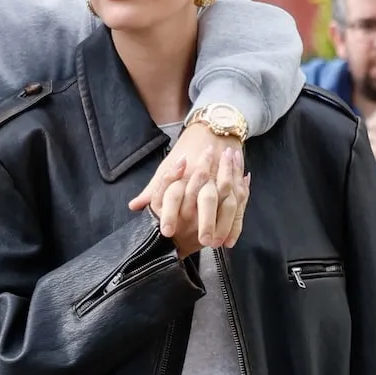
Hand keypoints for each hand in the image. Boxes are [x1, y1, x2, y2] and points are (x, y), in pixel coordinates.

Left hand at [129, 125, 249, 247]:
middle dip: (205, 222)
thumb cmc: (186, 152)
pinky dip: (237, 225)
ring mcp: (223, 180)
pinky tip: (230, 241)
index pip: (175, 193)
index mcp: (185, 174)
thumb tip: (134, 206)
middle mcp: (206, 177)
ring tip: (217, 244)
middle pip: (207, 199)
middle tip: (201, 241)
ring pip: (228, 203)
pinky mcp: (236, 185)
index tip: (167, 232)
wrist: (213, 130)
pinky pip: (240, 206)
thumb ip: (153, 190)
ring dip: (224, 225)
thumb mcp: (166, 168)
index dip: (170, 213)